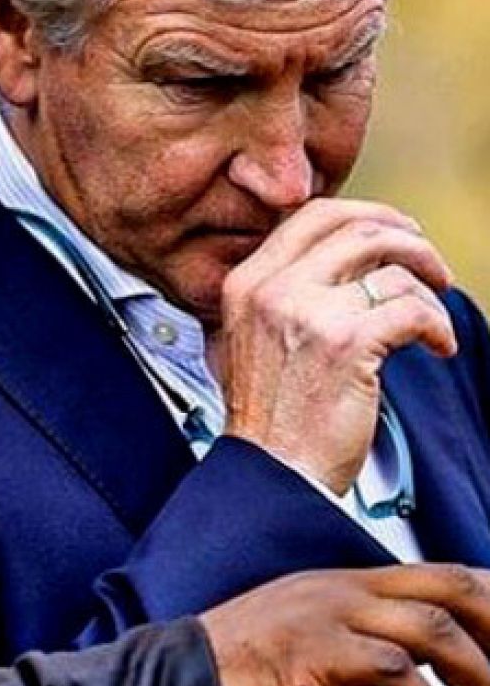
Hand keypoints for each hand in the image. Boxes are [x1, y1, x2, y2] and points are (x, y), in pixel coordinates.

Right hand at [203, 564, 489, 685]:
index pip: (440, 576)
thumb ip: (367, 645)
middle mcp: (340, 589)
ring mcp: (325, 614)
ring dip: (477, 674)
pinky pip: (390, 669)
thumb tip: (427, 674)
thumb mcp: (314, 641)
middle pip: (447, 587)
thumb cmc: (245, 667)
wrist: (182, 671)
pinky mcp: (310, 650)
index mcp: (344, 584)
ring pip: (430, 628)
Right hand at [212, 198, 454, 493]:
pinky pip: (413, 310)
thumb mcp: (250, 338)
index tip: (394, 231)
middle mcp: (272, 289)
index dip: (364, 215)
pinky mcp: (346, 344)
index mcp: (246, 282)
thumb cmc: (271, 415)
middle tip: (432, 265)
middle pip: (355, 229)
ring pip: (393, 268)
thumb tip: (345, 261)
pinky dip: (439, 326)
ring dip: (431, 289)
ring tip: (437, 317)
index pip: (311, 216)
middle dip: (408, 240)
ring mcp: (307, 313)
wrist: (272, 470)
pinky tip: (439, 347)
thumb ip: (282, 294)